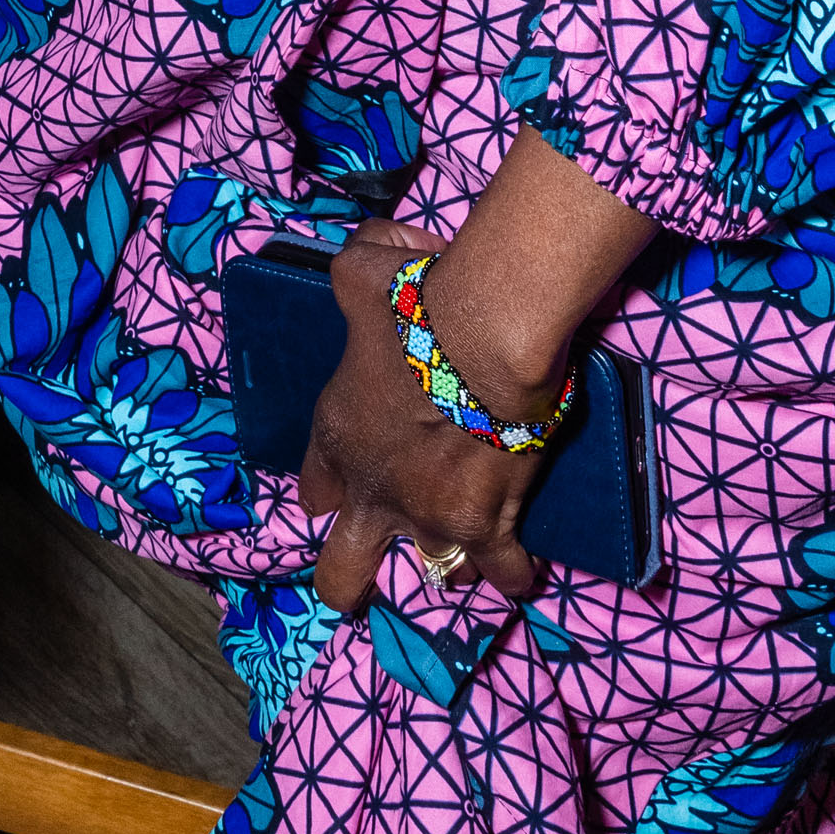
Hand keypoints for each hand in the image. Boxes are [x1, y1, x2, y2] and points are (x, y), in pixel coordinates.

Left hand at [299, 218, 546, 611]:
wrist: (481, 337)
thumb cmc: (417, 300)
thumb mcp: (362, 267)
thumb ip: (358, 267)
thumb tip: (386, 255)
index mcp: (339, 438)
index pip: (315, 489)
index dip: (329, 488)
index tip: (345, 487)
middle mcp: (374, 492)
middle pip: (342, 573)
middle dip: (351, 578)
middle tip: (374, 563)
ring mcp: (428, 519)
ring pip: (432, 577)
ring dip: (448, 562)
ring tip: (465, 549)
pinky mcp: (483, 529)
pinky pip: (502, 572)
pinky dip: (512, 571)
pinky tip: (518, 566)